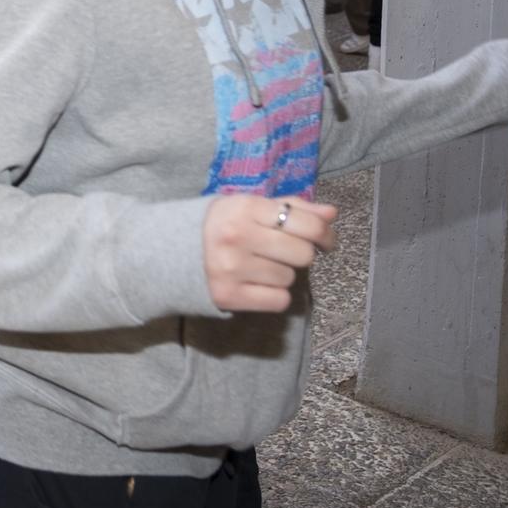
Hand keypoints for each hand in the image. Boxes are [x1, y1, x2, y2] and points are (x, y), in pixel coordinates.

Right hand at [202, 196, 337, 312]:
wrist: (175, 249)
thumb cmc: (225, 224)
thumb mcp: (254, 206)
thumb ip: (294, 207)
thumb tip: (332, 214)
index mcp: (245, 207)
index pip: (308, 225)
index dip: (325, 234)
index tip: (324, 241)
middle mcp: (236, 236)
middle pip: (303, 254)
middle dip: (298, 254)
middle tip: (282, 252)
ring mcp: (230, 268)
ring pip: (290, 278)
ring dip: (282, 273)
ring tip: (260, 265)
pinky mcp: (228, 295)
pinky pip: (279, 300)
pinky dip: (274, 294)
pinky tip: (256, 283)